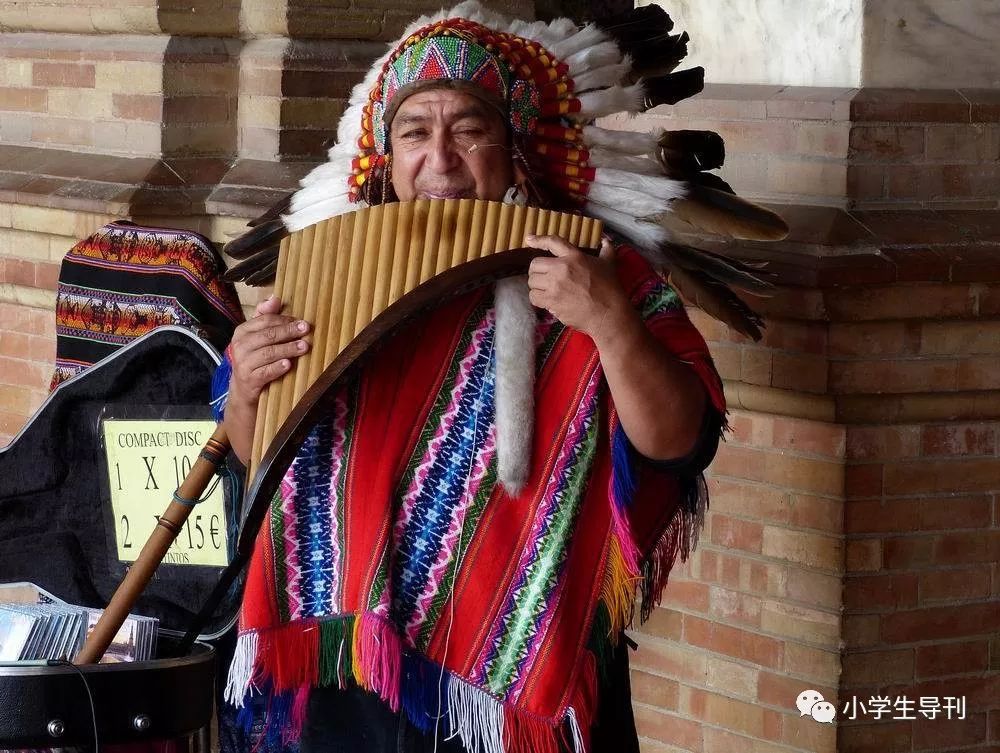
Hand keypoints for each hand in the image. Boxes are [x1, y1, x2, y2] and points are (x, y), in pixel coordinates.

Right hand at [227, 295, 309, 410]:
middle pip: (268, 335)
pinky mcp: (249, 380)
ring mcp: (243, 363)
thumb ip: (265, 317)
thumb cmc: (254, 359)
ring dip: (288, 349)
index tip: (301, 321)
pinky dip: (277, 368)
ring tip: (304, 347)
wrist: (243, 390)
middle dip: (289, 331)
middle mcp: (240, 346)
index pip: (265, 321)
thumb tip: (275, 298)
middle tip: (306, 329)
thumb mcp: (256, 337)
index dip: (284, 320)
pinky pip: (265, 372)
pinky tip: (289, 364)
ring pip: (268, 353)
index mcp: (242, 331)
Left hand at [525, 234, 633, 343]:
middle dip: (537, 270)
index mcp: (574, 256)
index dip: (538, 239)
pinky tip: (546, 300)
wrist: (608, 313)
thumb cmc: (610, 289)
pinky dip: (537, 298)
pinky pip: (534, 297)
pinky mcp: (551, 301)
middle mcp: (561, 268)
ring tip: (546, 290)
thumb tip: (606, 240)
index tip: (529, 239)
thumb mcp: (610, 264)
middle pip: (535, 264)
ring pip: (532, 281)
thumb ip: (606, 249)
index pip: (552, 242)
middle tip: (545, 277)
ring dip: (537, 285)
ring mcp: (555, 285)